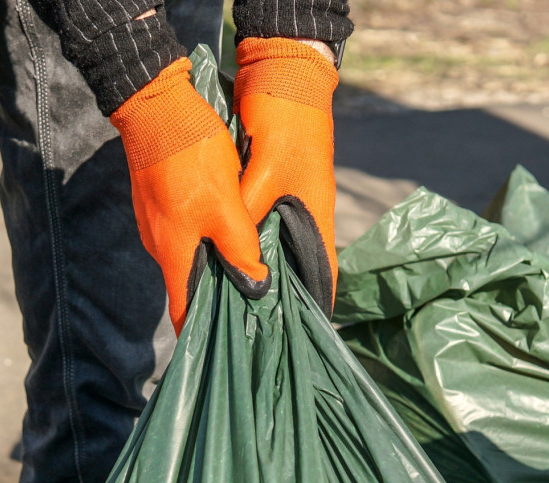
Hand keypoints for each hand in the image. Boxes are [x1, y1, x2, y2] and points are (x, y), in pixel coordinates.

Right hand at [111, 57, 269, 333]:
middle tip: (250, 314)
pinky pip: (186, 235)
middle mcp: (160, 245)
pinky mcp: (161, 204)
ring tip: (248, 279)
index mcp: (175, 253)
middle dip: (215, 303)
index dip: (202, 333)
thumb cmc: (192, 157)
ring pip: (189, 258)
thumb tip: (256, 287)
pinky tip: (231, 238)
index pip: (184, 310)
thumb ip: (240, 250)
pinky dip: (207, 244)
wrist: (156, 106)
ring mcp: (158, 223)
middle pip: (188, 287)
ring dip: (214, 271)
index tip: (224, 349)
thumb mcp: (226, 207)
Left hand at [235, 37, 339, 317]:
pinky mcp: (273, 189)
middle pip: (297, 270)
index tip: (298, 341)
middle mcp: (307, 215)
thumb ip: (249, 217)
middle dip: (278, 300)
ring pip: (276, 251)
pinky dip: (247, 248)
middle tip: (250, 331)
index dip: (315, 310)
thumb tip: (236, 261)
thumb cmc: (284, 123)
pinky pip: (260, 230)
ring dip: (260, 274)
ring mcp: (291, 202)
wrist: (283, 74)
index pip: (324, 278)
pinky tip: (224, 260)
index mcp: (317, 217)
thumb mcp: (263, 173)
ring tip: (233, 305)